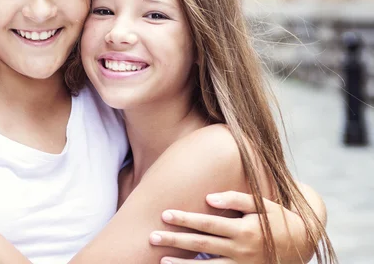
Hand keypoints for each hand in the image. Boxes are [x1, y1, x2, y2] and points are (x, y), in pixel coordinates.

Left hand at [149, 191, 311, 263]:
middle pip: (201, 244)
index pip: (207, 223)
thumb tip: (208, 198)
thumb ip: (236, 198)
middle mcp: (241, 249)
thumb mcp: (263, 205)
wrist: (303, 245)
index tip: (165, 214)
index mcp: (244, 228)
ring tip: (161, 260)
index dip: (185, 219)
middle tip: (152, 236)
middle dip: (176, 240)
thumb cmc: (279, 219)